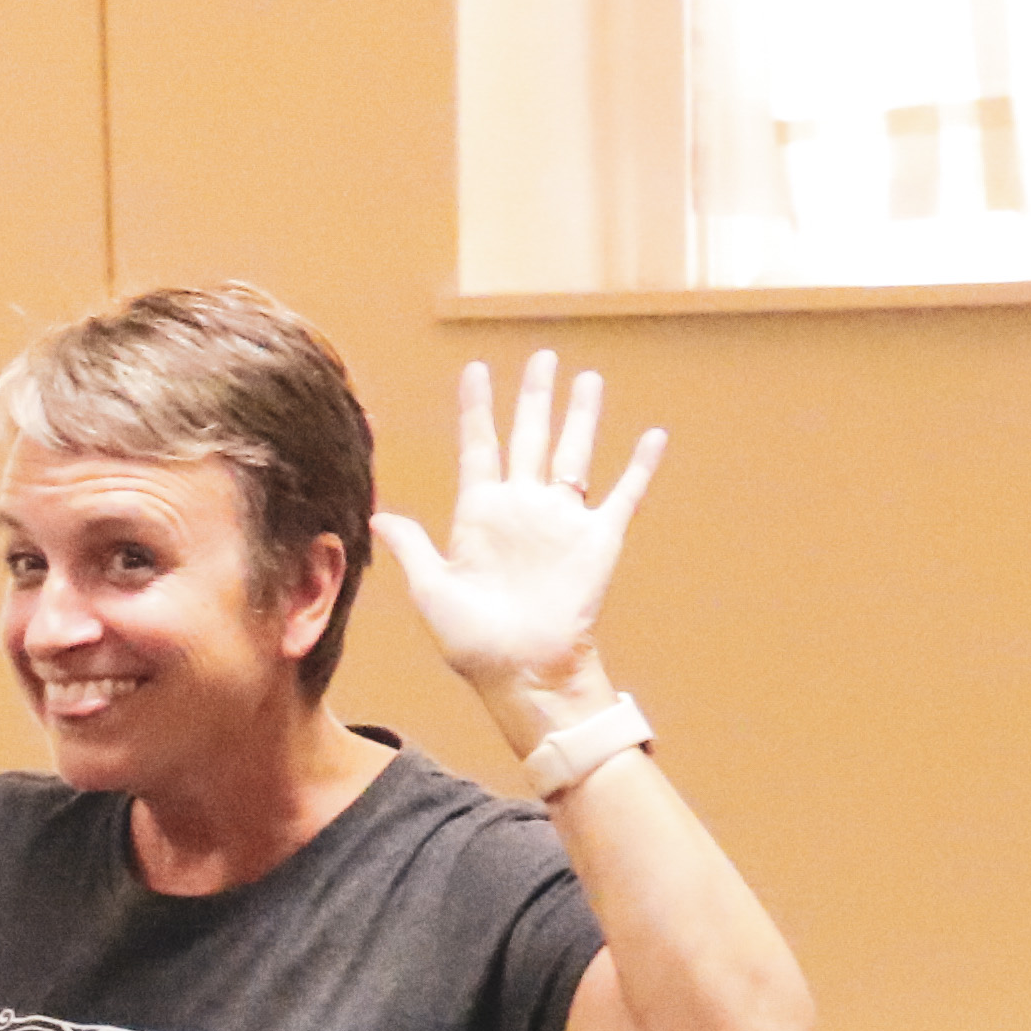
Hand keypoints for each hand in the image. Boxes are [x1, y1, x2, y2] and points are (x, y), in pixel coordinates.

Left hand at [368, 349, 661, 718]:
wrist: (523, 673)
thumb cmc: (474, 643)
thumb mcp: (432, 592)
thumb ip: (412, 549)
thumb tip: (377, 517)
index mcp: (480, 516)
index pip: (479, 447)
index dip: (477, 409)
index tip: (476, 370)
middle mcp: (522, 510)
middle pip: (530, 437)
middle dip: (534, 397)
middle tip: (542, 357)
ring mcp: (561, 522)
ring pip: (573, 453)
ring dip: (581, 417)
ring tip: (588, 379)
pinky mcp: (598, 540)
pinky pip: (623, 494)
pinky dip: (639, 466)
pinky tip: (653, 436)